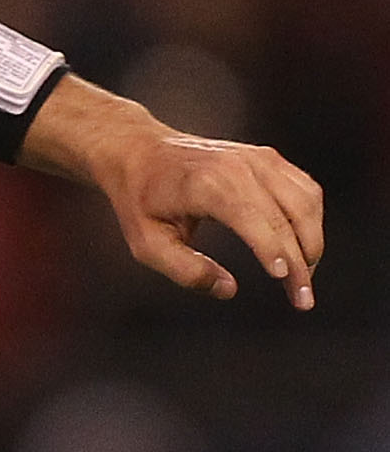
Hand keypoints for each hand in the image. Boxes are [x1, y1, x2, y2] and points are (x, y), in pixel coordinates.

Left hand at [28, 82, 322, 309]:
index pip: (255, 219)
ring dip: (312, 240)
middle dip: (301, 260)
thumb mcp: (147, 245)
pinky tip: (302, 248)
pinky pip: (304, 189)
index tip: (286, 281)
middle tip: (302, 299)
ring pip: (306, 200)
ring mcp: (258, 158)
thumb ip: (186, 271)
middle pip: (287, 214)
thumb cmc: (140, 201)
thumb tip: (228, 290)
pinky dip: (310, 220)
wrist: (139, 152)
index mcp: (208, 184)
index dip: (275, 250)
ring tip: (303, 277)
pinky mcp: (267, 158)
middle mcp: (239, 165)